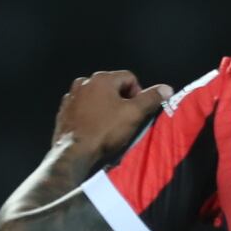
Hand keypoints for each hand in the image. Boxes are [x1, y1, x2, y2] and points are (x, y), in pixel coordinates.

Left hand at [53, 71, 167, 161]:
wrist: (74, 152)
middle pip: (112, 86)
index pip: (129, 78)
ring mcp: (71, 96)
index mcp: (102, 78)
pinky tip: (94, 129)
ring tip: (109, 126)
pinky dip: (90, 115)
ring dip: (105, 107)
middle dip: (121, 100)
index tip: (137, 111)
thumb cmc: (105, 131)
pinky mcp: (63, 111)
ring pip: (97, 97)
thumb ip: (151, 99)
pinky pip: (83, 108)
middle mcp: (84, 82)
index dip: (138, 94)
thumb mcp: (134, 114)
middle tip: (125, 120)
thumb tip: (167, 88)